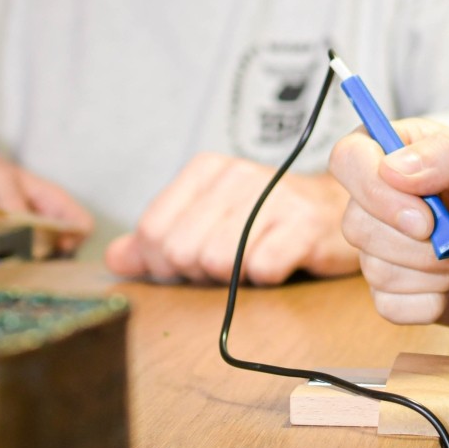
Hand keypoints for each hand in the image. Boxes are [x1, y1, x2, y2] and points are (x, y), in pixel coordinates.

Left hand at [107, 155, 352, 285]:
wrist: (333, 211)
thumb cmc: (264, 220)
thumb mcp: (207, 219)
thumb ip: (158, 239)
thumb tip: (114, 259)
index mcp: (206, 170)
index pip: (152, 230)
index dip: (162, 263)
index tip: (186, 266)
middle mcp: (237, 175)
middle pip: (181, 250)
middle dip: (197, 271)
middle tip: (225, 264)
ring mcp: (273, 197)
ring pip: (217, 262)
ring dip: (232, 276)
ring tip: (251, 260)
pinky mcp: (304, 225)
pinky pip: (261, 269)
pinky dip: (266, 277)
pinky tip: (279, 262)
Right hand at [328, 121, 448, 330]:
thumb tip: (394, 169)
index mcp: (405, 154)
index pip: (349, 159)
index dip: (375, 192)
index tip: (424, 218)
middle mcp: (388, 199)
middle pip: (357, 223)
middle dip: (422, 245)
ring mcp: (391, 248)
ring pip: (373, 268)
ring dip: (435, 273)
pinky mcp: (401, 291)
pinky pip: (388, 306)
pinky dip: (429, 303)